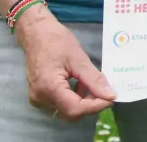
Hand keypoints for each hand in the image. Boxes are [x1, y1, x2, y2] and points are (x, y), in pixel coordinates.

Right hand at [15, 7, 114, 121]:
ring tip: (91, 84)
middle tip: (104, 91)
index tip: (111, 98)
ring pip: (66, 110)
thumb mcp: (78, 58)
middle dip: (90, 105)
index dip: (95, 106)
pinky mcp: (39, 95)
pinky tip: (80, 84)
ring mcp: (37, 98)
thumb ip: (94, 79)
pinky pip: (59, 104)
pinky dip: (73, 98)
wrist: (35, 33)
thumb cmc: (56, 41)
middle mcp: (40, 98)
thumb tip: (111, 95)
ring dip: (82, 102)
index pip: (75, 109)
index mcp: (49, 88)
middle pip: (71, 113)